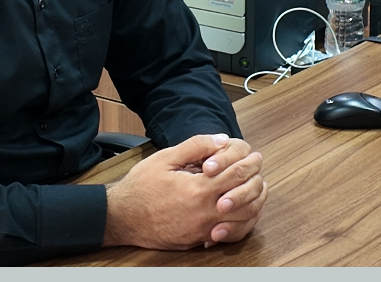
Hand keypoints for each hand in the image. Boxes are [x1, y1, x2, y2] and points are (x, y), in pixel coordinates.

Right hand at [103, 133, 266, 250]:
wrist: (123, 217)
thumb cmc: (140, 188)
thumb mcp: (164, 158)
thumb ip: (195, 146)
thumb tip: (220, 139)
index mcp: (198, 190)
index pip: (236, 174)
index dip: (248, 162)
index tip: (254, 155)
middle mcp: (205, 213)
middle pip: (247, 199)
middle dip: (256, 180)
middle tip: (257, 169)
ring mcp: (204, 230)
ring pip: (244, 220)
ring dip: (254, 202)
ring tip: (254, 188)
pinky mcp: (200, 240)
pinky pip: (230, 234)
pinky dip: (241, 221)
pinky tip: (240, 210)